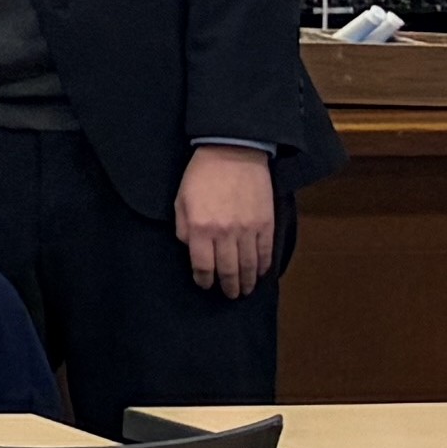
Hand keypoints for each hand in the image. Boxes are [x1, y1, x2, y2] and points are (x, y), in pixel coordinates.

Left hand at [175, 146, 278, 298]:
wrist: (233, 152)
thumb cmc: (201, 176)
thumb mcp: (180, 201)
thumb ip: (184, 229)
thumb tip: (192, 249)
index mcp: (201, 228)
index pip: (202, 265)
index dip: (203, 279)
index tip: (204, 284)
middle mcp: (225, 233)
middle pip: (228, 270)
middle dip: (228, 286)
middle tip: (229, 295)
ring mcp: (248, 229)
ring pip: (249, 265)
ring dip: (247, 282)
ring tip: (244, 290)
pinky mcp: (266, 223)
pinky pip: (266, 252)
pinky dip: (264, 266)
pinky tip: (261, 273)